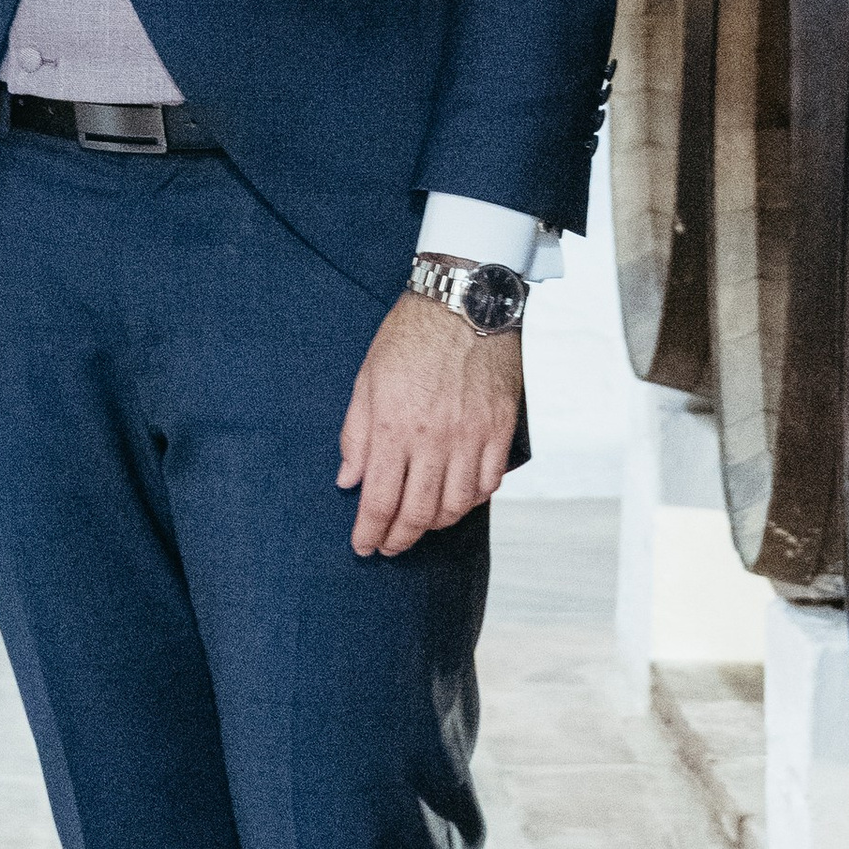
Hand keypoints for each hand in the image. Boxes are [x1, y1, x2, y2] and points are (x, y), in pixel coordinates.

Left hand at [337, 291, 520, 558]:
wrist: (464, 302)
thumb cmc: (408, 336)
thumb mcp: (366, 381)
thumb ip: (356, 435)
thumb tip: (348, 480)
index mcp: (394, 427)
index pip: (380, 500)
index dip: (370, 532)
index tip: (363, 547)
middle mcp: (435, 439)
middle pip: (419, 513)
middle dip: (399, 539)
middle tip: (389, 546)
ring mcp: (472, 437)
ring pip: (457, 505)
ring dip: (436, 524)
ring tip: (420, 524)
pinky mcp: (500, 429)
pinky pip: (489, 483)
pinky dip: (472, 500)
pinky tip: (457, 499)